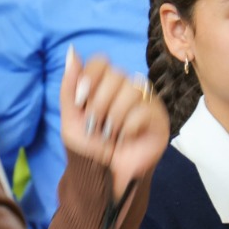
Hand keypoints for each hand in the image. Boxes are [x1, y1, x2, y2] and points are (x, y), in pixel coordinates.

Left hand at [59, 48, 167, 191]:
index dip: (90, 78)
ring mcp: (145, 102)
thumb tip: (72, 51)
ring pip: (131, 91)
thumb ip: (69, 86)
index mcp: (105, 85)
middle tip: (94, 125)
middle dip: (98, 104)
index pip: (101, 62)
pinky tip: (125, 139)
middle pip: (116, 75)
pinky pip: (143, 111)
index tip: (80, 102)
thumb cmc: (88, 148)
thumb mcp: (70, 118)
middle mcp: (126, 89)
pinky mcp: (159, 119)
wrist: (104, 177)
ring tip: (109, 135)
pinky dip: (127, 128)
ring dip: (112, 117)